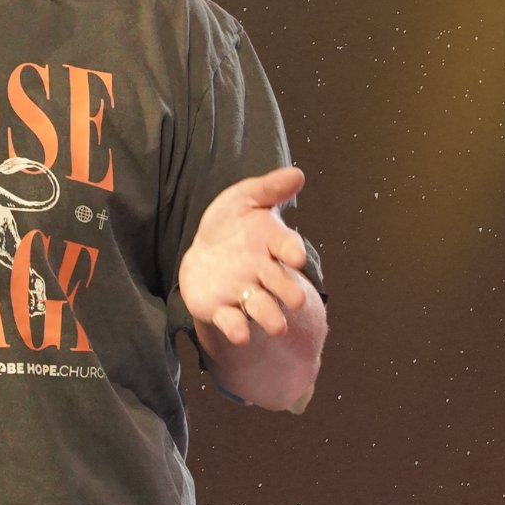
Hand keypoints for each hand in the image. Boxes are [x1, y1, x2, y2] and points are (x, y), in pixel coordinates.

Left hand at [178, 166, 308, 346]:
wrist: (206, 254)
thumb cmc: (233, 224)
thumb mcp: (245, 198)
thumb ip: (269, 188)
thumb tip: (298, 173)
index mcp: (272, 244)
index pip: (287, 246)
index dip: (291, 251)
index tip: (295, 256)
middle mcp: (263, 273)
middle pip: (281, 285)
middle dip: (289, 292)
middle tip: (295, 299)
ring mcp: (244, 293)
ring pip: (262, 309)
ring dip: (269, 316)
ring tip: (276, 325)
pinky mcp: (222, 310)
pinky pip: (231, 322)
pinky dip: (236, 328)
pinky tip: (239, 332)